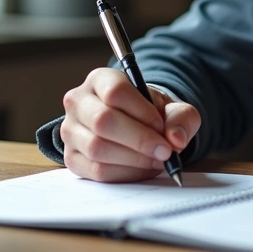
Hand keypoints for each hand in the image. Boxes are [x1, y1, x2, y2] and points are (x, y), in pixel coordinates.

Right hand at [60, 67, 200, 182]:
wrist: (135, 127)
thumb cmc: (150, 114)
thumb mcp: (172, 108)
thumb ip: (181, 118)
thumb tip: (176, 139)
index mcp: (100, 79)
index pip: (115, 92)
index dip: (142, 112)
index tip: (162, 127)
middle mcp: (78, 102)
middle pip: (103, 120)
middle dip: (139, 140)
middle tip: (165, 152)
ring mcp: (70, 131)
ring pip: (97, 148)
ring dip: (133, 159)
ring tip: (156, 160)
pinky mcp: (71, 157)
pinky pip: (95, 171)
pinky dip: (124, 173)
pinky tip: (141, 168)